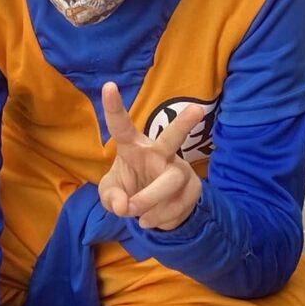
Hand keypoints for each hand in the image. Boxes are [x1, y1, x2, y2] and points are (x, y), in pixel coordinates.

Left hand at [97, 80, 206, 232]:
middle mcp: (160, 152)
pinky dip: (159, 219)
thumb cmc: (129, 190)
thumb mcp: (111, 195)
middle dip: (184, 124)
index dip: (114, 107)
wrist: (156, 211)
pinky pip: (176, 206)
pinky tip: (154, 218)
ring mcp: (179, 169)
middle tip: (197, 109)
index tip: (108, 86)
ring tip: (140, 219)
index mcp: (134, 146)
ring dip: (149, 203)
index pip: (121, 126)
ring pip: (169, 184)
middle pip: (172, 138)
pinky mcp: (193, 188)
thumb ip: (110, 198)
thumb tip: (123, 206)